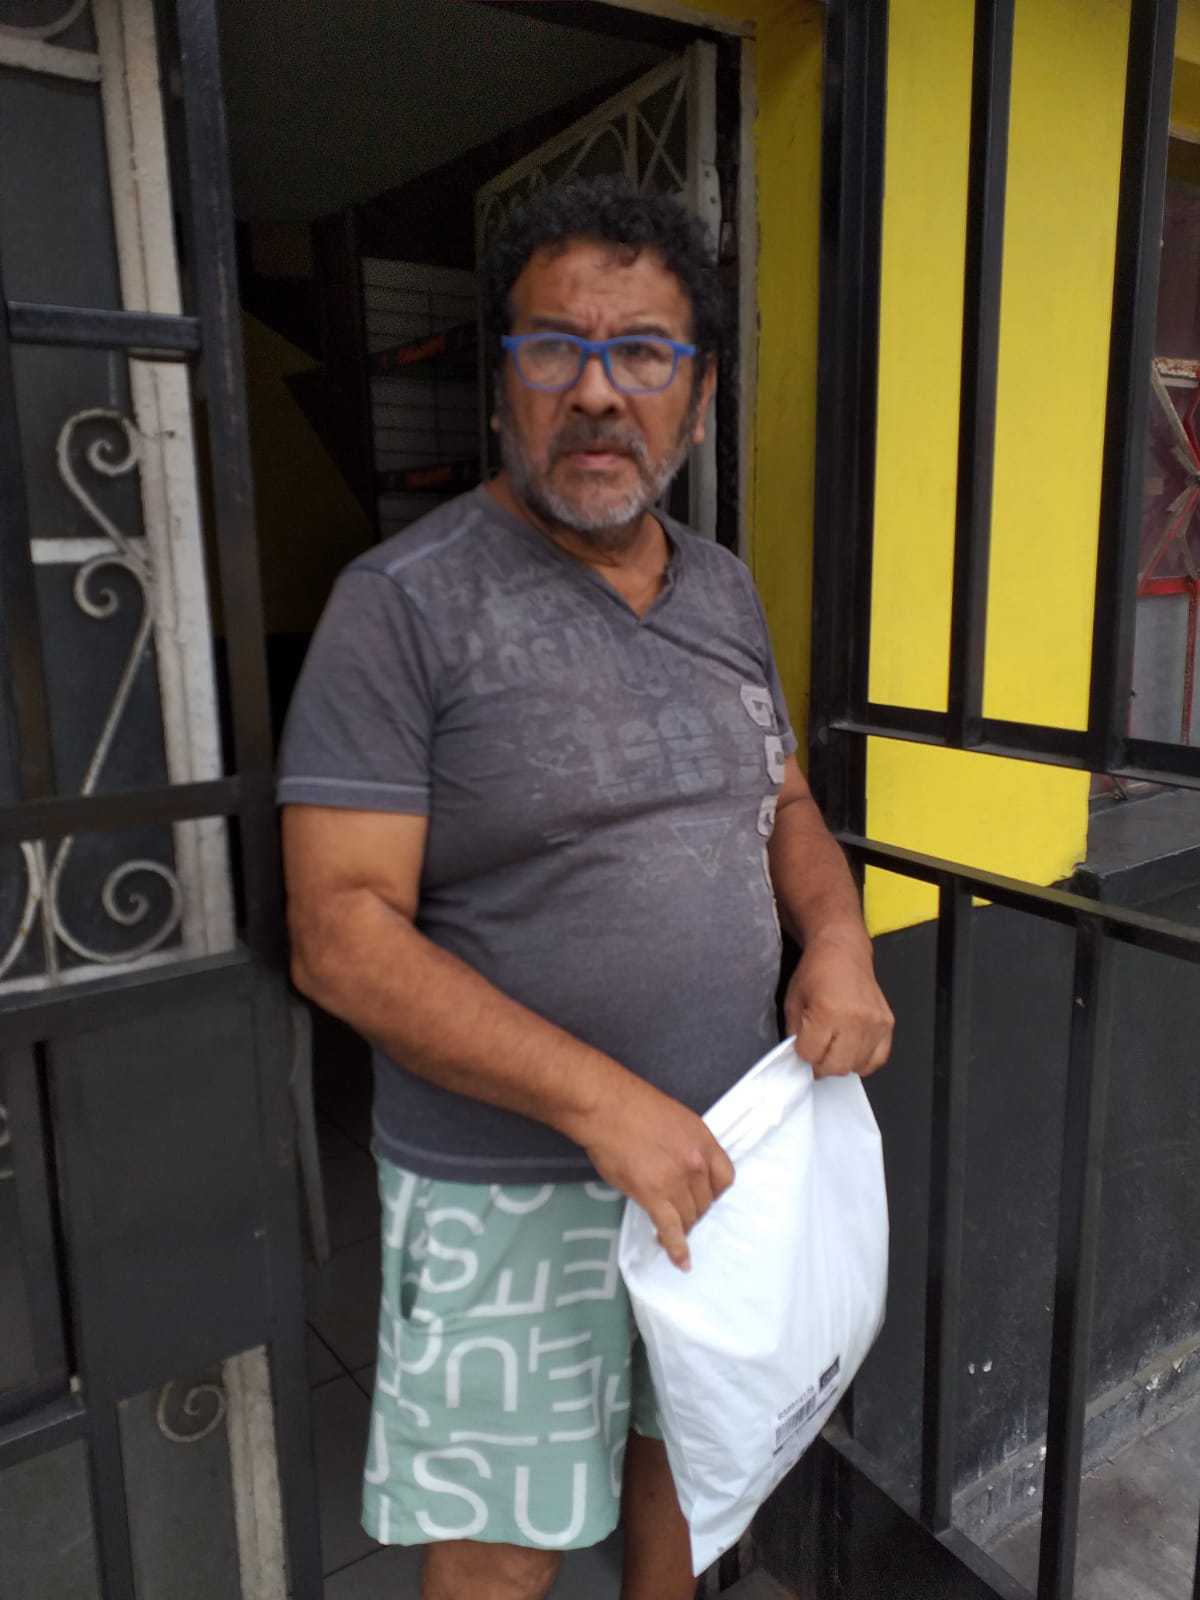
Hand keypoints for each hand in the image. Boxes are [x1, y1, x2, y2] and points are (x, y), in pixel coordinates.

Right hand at [573, 1075, 733, 1271]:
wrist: (606, 1107)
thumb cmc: (633, 1107)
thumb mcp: (675, 1120)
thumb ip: (685, 1146)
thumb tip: (681, 1168)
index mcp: (703, 1140)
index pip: (725, 1178)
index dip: (715, 1193)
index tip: (704, 1198)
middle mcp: (696, 1163)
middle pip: (706, 1201)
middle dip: (695, 1211)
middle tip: (681, 1215)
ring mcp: (676, 1181)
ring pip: (690, 1217)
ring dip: (684, 1228)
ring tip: (673, 1233)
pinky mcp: (654, 1196)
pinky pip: (671, 1229)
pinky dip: (677, 1248)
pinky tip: (680, 1261)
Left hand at [784, 931, 893, 1078]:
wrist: (843, 950)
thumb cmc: (816, 971)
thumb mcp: (793, 1000)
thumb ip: (795, 1032)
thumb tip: (798, 1057)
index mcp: (827, 1011)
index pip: (810, 1054)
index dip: (802, 1053)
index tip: (802, 1046)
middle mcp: (855, 1020)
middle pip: (836, 1066)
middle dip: (820, 1065)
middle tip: (816, 1053)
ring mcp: (874, 1024)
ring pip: (856, 1066)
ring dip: (841, 1063)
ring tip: (834, 1048)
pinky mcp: (887, 1024)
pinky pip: (878, 1059)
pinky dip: (863, 1061)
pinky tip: (852, 1050)